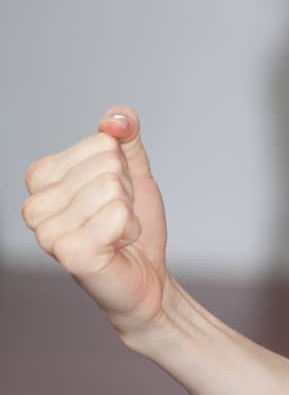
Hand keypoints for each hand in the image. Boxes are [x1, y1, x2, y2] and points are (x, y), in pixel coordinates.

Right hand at [22, 106, 173, 339]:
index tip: (114, 198)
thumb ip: (124, 135)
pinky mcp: (69, 252)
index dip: (121, 169)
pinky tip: (116, 247)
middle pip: (108, 165)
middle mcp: (36, 205)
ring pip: (113, 188)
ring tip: (115, 233)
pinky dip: (128, 230)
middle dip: (127, 192)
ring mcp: (47, 232)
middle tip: (116, 219)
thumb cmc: (130, 227)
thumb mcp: (132, 172)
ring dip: (128, 213)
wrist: (146, 277)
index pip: (100, 143)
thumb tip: (115, 117)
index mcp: (42, 178)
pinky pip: (117, 215)